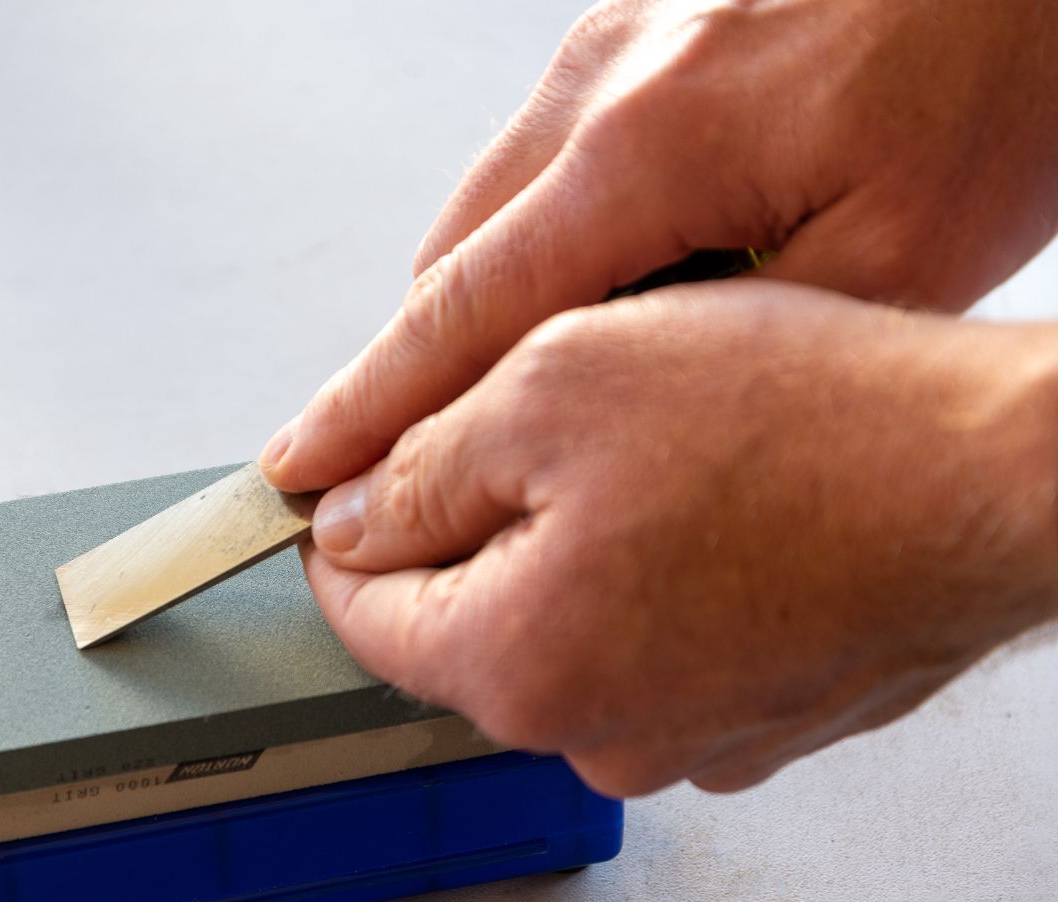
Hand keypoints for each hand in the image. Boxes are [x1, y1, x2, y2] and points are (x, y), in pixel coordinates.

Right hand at [260, 0, 1057, 493]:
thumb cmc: (1001, 74)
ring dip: (475, 312)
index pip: (459, 314)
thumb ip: (726, 348)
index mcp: (649, 148)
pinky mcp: (637, 31)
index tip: (303, 469)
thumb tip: (610, 400)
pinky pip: (538, 160)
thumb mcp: (895, 262)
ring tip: (496, 402)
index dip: (370, 409)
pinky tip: (578, 295)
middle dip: (409, 376)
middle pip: (446, 264)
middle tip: (392, 468)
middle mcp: (604, 82)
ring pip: (487, 211)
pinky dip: (529, 244)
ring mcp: (612, 44)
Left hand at [299, 282, 1057, 795]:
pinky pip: (644, 645)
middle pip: (458, 622)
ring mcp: (681, 736)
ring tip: (634, 454)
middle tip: (515, 423)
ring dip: (560, 545)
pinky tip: (698, 505)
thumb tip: (345, 514)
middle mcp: (594, 731)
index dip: (339, 530)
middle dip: (462, 524)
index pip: (359, 613)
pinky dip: (640, 579)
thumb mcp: (550, 387)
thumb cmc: (802, 426)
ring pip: (555, 628)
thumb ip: (416, 463)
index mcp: (518, 664)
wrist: (991, 480)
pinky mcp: (749, 717)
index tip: (342, 480)